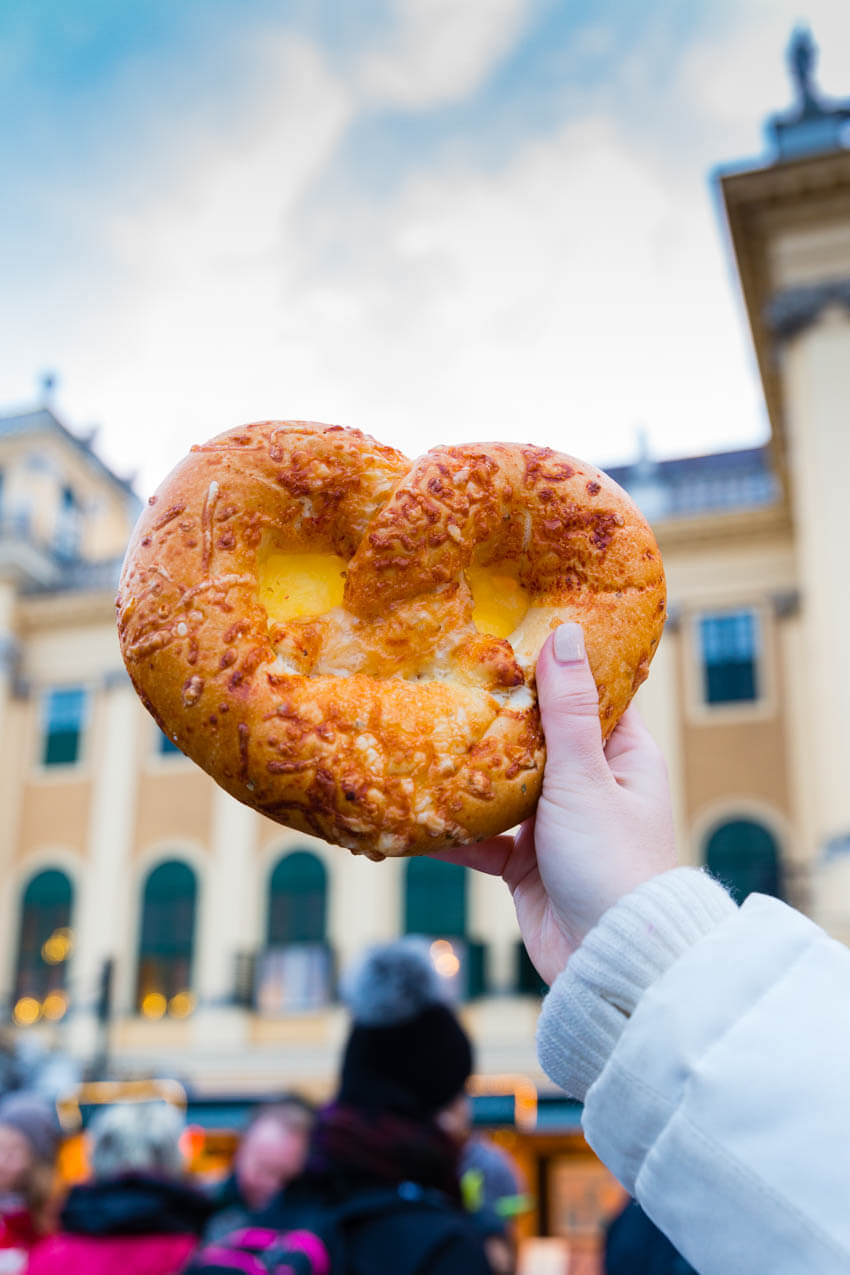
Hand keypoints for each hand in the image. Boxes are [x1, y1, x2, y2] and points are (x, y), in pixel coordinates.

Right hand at [432, 623, 676, 983]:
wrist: (609, 963)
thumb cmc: (613, 862)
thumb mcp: (586, 777)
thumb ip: (568, 710)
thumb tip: (566, 632)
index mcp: (623, 759)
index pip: (590, 697)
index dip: (555, 667)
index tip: (511, 632)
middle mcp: (591, 787)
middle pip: (538, 738)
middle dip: (498, 716)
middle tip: (449, 674)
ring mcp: (557, 826)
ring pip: (505, 785)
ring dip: (471, 771)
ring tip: (423, 734)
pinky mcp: (527, 864)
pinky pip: (484, 836)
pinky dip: (456, 828)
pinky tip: (416, 809)